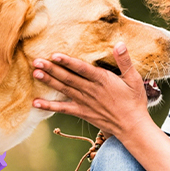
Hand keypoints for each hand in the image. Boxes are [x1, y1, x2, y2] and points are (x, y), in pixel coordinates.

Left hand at [31, 43, 152, 138]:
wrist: (132, 126)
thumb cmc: (134, 101)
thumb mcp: (134, 79)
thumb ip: (125, 61)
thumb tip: (119, 44)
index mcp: (103, 80)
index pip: (82, 69)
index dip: (68, 62)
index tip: (55, 55)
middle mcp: (91, 91)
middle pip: (68, 78)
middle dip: (52, 69)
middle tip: (36, 61)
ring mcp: (85, 102)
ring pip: (64, 90)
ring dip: (49, 81)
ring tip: (35, 73)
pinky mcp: (82, 112)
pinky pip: (63, 109)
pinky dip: (49, 106)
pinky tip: (36, 103)